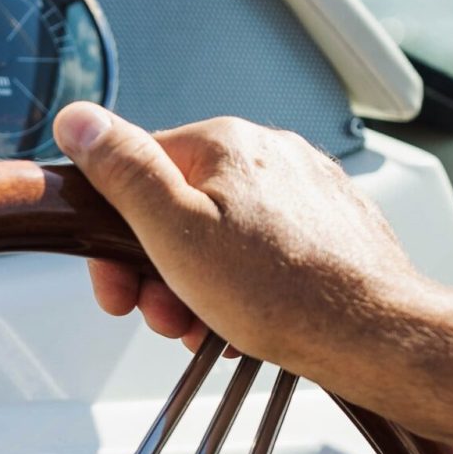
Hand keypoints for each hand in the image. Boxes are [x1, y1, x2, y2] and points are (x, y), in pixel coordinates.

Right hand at [51, 106, 429, 383]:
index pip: (136, 171)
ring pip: (224, 235)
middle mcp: (270, 154)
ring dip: (200, 286)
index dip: (114, 239)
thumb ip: (123, 171)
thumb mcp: (175, 232)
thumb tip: (79, 119)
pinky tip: (248, 321)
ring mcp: (306, 190)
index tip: (117, 286)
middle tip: (166, 315)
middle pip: (181, 207)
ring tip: (210, 327)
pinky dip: (246, 288)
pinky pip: (266, 253)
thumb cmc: (284, 293)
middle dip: (160, 270)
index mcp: (225, 144)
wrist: (373, 334)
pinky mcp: (331, 227)